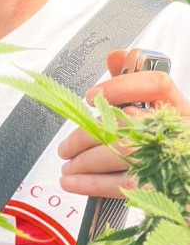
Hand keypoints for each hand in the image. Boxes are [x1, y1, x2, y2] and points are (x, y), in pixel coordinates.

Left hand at [58, 49, 189, 198]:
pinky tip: (73, 182)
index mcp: (179, 111)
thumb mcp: (161, 115)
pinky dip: (91, 184)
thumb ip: (135, 85)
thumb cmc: (169, 146)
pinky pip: (122, 184)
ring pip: (120, 153)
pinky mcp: (163, 188)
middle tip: (66, 147)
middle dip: (86, 135)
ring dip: (84, 161)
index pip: (157, 84)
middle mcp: (179, 131)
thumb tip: (116, 56)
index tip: (91, 95)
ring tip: (67, 166)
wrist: (185, 183)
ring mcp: (171, 160)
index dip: (121, 86)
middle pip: (127, 122)